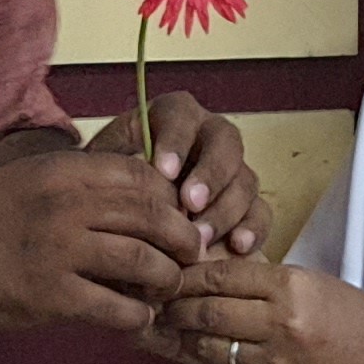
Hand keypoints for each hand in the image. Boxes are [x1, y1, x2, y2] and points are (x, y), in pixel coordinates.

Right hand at [0, 151, 201, 333]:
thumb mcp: (31, 179)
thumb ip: (81, 182)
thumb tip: (141, 191)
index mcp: (63, 171)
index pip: (141, 175)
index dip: (170, 197)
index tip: (178, 216)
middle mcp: (65, 205)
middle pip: (152, 216)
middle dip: (182, 239)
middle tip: (190, 256)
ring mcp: (58, 251)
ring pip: (143, 262)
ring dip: (166, 279)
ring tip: (167, 288)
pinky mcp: (51, 296)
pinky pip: (116, 308)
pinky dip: (136, 317)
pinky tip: (136, 319)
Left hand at [86, 92, 266, 260]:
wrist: (126, 219)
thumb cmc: (112, 188)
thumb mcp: (102, 169)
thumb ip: (110, 167)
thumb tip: (116, 175)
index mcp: (173, 117)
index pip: (181, 117)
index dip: (176, 141)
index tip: (163, 171)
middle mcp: (209, 136)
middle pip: (225, 143)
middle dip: (209, 174)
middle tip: (189, 203)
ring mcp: (233, 170)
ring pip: (245, 180)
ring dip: (225, 209)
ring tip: (200, 239)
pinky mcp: (248, 202)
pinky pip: (261, 211)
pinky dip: (253, 228)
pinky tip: (238, 246)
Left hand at [140, 258, 363, 363]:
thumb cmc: (348, 314)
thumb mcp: (308, 281)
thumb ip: (260, 279)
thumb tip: (205, 272)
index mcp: (290, 288)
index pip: (222, 275)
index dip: (188, 273)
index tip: (169, 271)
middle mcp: (280, 325)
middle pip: (207, 311)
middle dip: (175, 306)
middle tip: (155, 300)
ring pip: (208, 347)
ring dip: (183, 337)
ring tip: (165, 327)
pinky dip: (207, 360)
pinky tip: (197, 350)